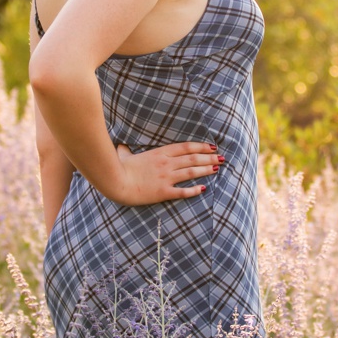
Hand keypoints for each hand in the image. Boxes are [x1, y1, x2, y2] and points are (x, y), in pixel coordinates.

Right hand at [108, 141, 223, 205]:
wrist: (116, 182)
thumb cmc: (119, 168)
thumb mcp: (125, 154)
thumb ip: (126, 150)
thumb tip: (120, 145)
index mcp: (160, 153)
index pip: (186, 147)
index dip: (201, 146)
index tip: (212, 146)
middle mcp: (166, 164)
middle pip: (193, 158)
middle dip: (209, 157)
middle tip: (221, 157)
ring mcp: (166, 178)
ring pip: (192, 172)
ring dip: (206, 169)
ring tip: (217, 168)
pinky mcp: (163, 192)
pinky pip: (183, 191)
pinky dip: (194, 190)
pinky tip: (204, 189)